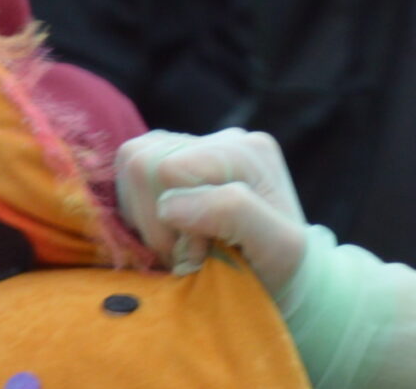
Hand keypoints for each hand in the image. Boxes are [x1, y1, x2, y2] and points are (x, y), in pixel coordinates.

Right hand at [114, 128, 309, 296]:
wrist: (286, 275)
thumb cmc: (282, 266)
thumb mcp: (277, 246)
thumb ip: (233, 212)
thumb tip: (171, 202)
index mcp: (246, 151)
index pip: (166, 168)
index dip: (168, 221)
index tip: (201, 252)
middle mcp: (223, 140)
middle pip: (142, 160)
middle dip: (154, 220)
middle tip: (189, 251)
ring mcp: (198, 148)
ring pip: (132, 163)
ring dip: (146, 217)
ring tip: (182, 243)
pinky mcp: (177, 165)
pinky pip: (130, 177)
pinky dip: (140, 213)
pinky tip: (170, 233)